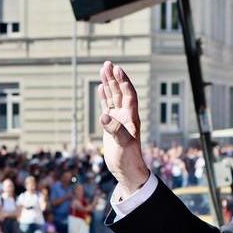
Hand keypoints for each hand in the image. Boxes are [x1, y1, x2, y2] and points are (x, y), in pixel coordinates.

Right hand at [97, 61, 149, 192]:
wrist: (126, 169)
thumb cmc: (128, 158)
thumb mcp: (122, 144)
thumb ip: (114, 130)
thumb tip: (103, 116)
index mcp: (131, 117)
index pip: (128, 94)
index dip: (123, 82)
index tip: (117, 69)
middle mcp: (126, 115)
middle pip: (120, 91)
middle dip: (114, 77)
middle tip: (108, 63)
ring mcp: (118, 119)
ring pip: (114, 96)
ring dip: (109, 83)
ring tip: (103, 69)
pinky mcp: (111, 124)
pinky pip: (108, 106)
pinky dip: (104, 96)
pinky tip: (101, 88)